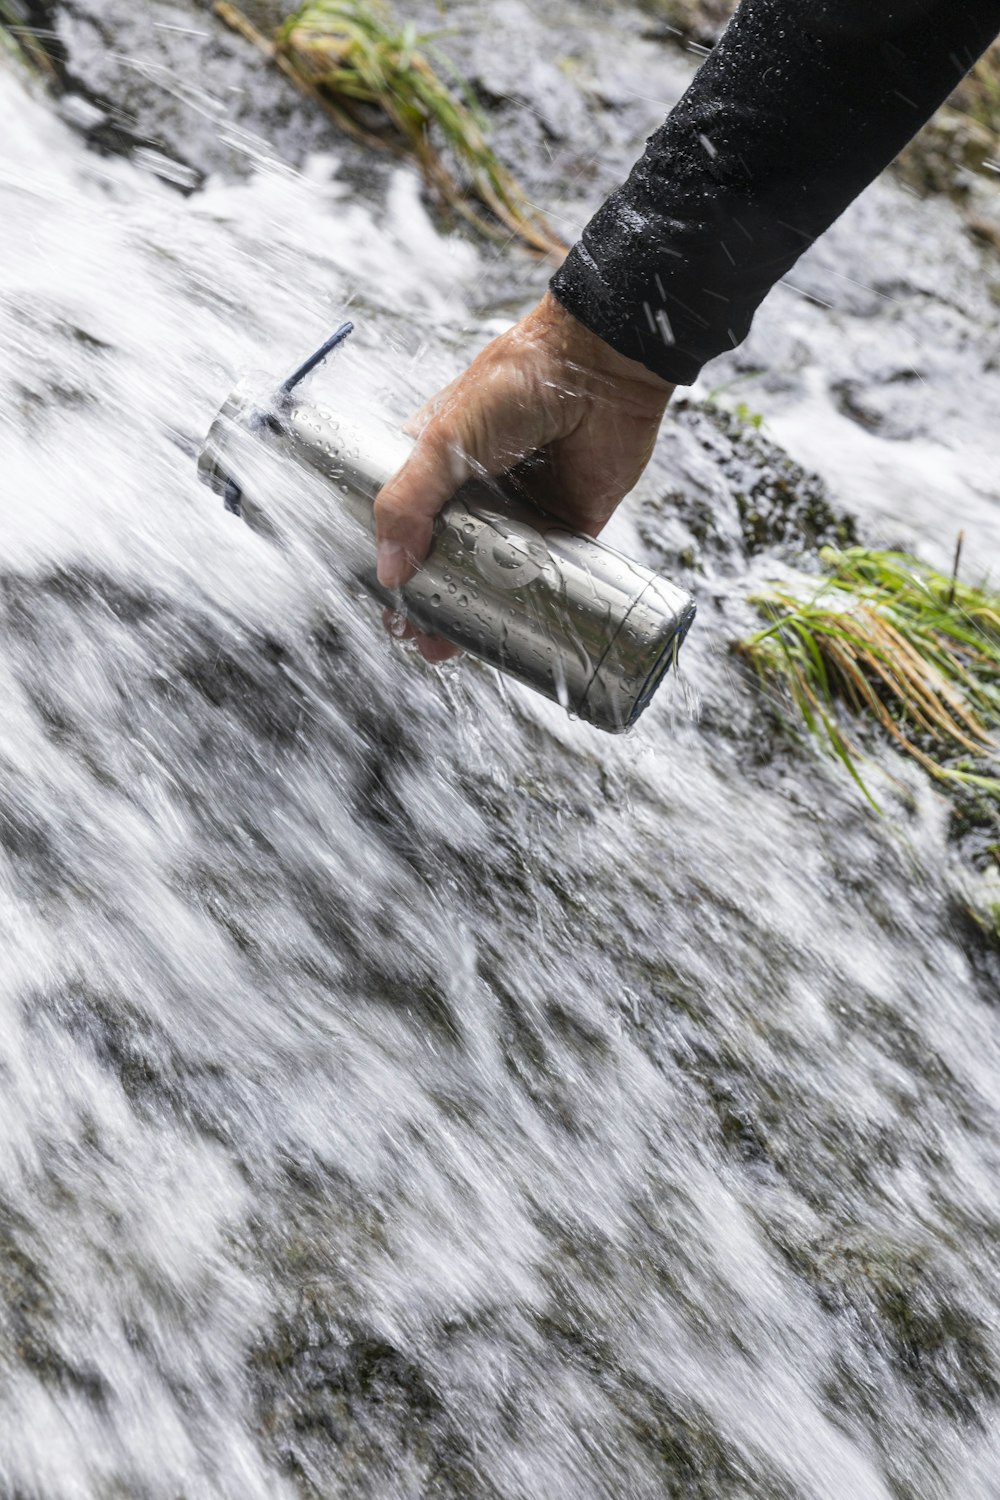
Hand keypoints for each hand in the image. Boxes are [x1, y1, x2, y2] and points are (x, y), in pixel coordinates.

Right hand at [374, 290, 674, 660]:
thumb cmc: (517, 382)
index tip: (388, 604)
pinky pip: (548, 573)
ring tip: (454, 646)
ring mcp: (523, 510)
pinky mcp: (568, 524)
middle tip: (420, 636)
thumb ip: (410, 503)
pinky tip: (516, 632)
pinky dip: (532, 603)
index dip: (394, 564)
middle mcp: (478, 491)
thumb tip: (389, 570)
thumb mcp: (445, 439)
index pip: (405, 522)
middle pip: (446, 557)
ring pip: (493, 574)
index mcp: (438, 462)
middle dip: (431, 599)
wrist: (601, 364)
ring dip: (475, 610)